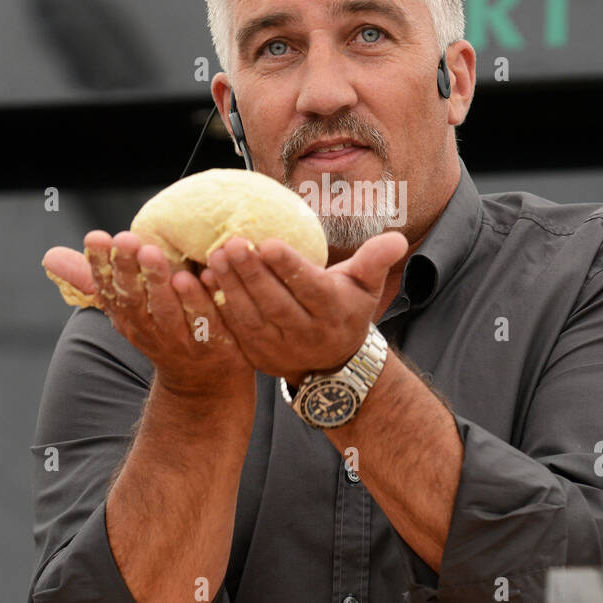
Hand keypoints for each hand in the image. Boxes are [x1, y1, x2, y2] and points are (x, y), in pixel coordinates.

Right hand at [42, 230, 253, 397]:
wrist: (203, 382)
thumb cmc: (162, 329)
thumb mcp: (128, 306)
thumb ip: (96, 279)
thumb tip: (49, 256)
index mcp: (126, 317)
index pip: (107, 289)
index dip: (100, 265)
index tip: (95, 237)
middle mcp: (147, 330)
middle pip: (133, 299)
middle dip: (126, 268)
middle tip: (125, 239)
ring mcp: (178, 340)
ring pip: (166, 310)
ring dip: (157, 282)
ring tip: (152, 253)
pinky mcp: (211, 344)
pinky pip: (205, 321)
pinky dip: (201, 300)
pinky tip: (202, 275)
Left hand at [198, 230, 408, 381]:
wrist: (333, 363)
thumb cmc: (346, 309)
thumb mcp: (366, 286)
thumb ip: (376, 260)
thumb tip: (398, 238)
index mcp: (333, 311)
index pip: (310, 288)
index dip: (289, 268)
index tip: (268, 243)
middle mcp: (307, 333)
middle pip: (276, 303)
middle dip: (252, 274)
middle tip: (232, 243)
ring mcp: (280, 348)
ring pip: (252, 317)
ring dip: (230, 288)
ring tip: (215, 257)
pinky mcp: (258, 356)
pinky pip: (235, 331)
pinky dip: (218, 307)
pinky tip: (204, 281)